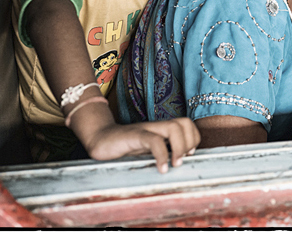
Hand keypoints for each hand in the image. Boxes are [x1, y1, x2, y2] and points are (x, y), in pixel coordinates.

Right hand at [84, 117, 200, 173]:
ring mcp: (145, 129)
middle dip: (190, 141)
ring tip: (174, 164)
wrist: (99, 140)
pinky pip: (153, 140)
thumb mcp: (146, 152)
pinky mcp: (133, 135)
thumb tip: (178, 167)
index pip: (187, 124)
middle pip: (184, 123)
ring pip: (173, 128)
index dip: (193, 138)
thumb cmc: (124, 149)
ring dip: (180, 147)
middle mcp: (156, 127)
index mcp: (161, 130)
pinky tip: (161, 168)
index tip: (188, 156)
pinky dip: (162, 155)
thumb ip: (161, 154)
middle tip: (181, 161)